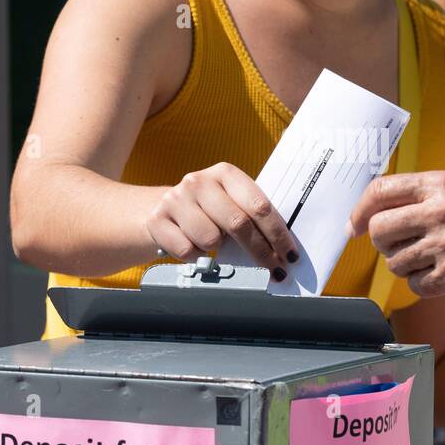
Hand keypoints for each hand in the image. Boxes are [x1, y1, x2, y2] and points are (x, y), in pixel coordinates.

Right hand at [145, 162, 298, 275]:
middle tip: (275, 270)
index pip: (258, 205)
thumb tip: (282, 249)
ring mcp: (175, 199)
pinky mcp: (157, 220)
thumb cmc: (205, 210)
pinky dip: (194, 255)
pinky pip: (187, 251)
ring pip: (210, 239)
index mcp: (225, 173)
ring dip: (217, 249)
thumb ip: (250, 216)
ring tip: (212, 243)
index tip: (289, 254)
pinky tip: (191, 244)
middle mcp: (199, 181)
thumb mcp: (228, 202)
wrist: (155, 208)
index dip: (277, 233)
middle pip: (238, 223)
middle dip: (261, 252)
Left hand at [348, 171, 444, 298]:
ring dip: (405, 264)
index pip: (379, 191)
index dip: (359, 211)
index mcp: (441, 184)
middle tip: (398, 245)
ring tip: (431, 258)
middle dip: (382, 242)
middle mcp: (439, 212)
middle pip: (379, 230)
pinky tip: (444, 275)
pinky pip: (415, 285)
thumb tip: (380, 208)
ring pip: (394, 261)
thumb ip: (426, 194)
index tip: (354, 226)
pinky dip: (424, 284)